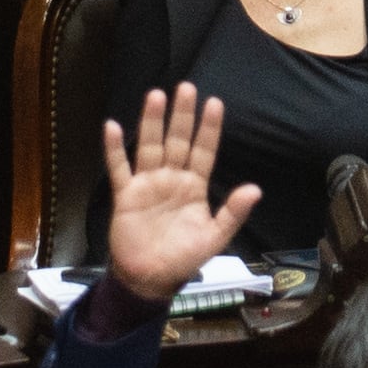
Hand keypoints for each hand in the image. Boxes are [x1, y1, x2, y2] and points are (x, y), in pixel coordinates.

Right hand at [98, 82, 262, 305]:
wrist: (150, 279)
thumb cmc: (183, 258)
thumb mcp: (214, 238)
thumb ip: (232, 213)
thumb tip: (255, 189)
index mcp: (195, 187)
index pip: (204, 151)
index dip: (209, 129)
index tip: (214, 103)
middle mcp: (172, 179)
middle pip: (177, 141)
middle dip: (182, 116)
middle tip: (186, 88)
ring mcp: (148, 184)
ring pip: (151, 147)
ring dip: (153, 123)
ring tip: (156, 96)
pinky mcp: (126, 195)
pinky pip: (120, 168)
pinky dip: (115, 149)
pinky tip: (113, 127)